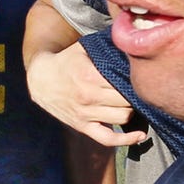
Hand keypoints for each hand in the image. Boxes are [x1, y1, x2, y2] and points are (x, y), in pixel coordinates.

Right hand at [26, 37, 148, 148]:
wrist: (40, 79)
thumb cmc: (66, 61)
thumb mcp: (84, 48)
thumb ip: (107, 47)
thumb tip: (134, 42)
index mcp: (90, 75)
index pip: (124, 82)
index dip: (138, 79)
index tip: (143, 76)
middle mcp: (88, 97)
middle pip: (127, 100)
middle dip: (137, 95)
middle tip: (142, 89)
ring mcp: (85, 114)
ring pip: (123, 117)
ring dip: (132, 110)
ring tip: (136, 103)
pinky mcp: (82, 126)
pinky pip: (108, 139)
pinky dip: (126, 140)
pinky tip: (140, 135)